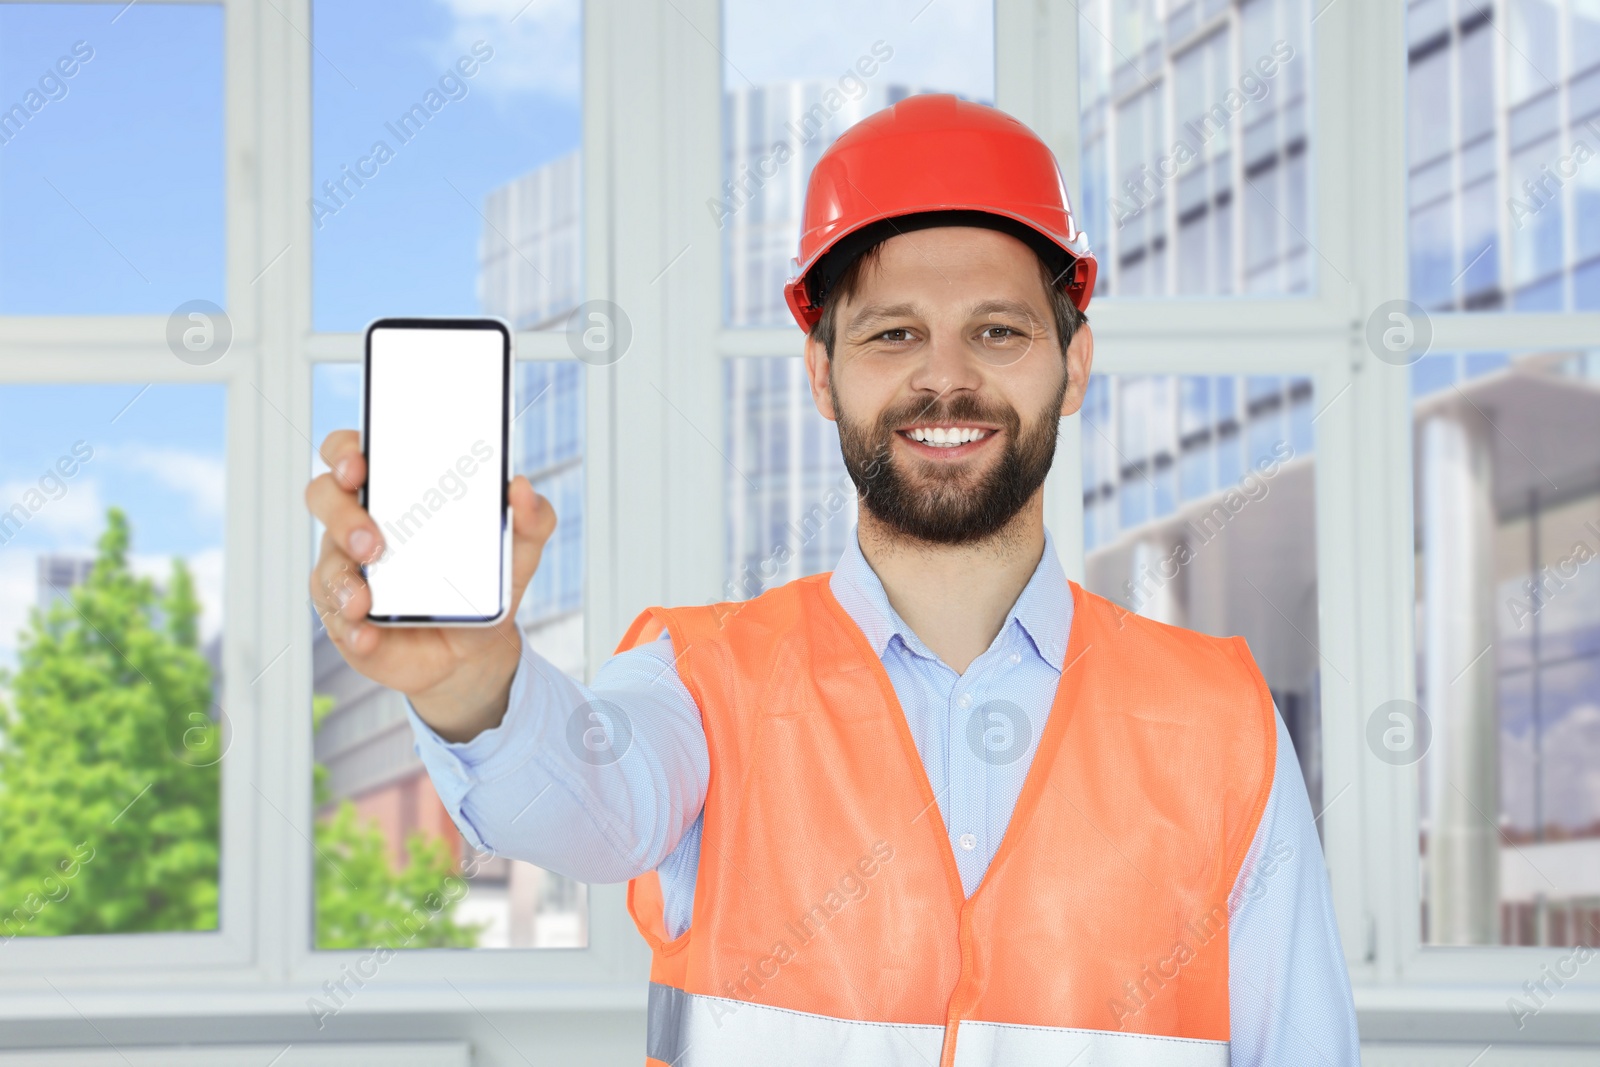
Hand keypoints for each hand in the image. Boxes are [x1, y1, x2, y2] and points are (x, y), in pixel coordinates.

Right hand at [305, 429, 556, 741]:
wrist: (474, 649)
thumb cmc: (484, 582)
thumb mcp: (517, 550)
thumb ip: (531, 518)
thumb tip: (522, 487)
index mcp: (396, 493)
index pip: (353, 454)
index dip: (344, 451)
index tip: (358, 464)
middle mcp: (362, 524)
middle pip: (325, 498)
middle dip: (341, 515)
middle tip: (374, 543)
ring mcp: (348, 570)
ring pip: (326, 563)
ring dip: (342, 579)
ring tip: (366, 600)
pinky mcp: (345, 616)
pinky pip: (334, 618)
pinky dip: (351, 627)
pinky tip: (368, 635)